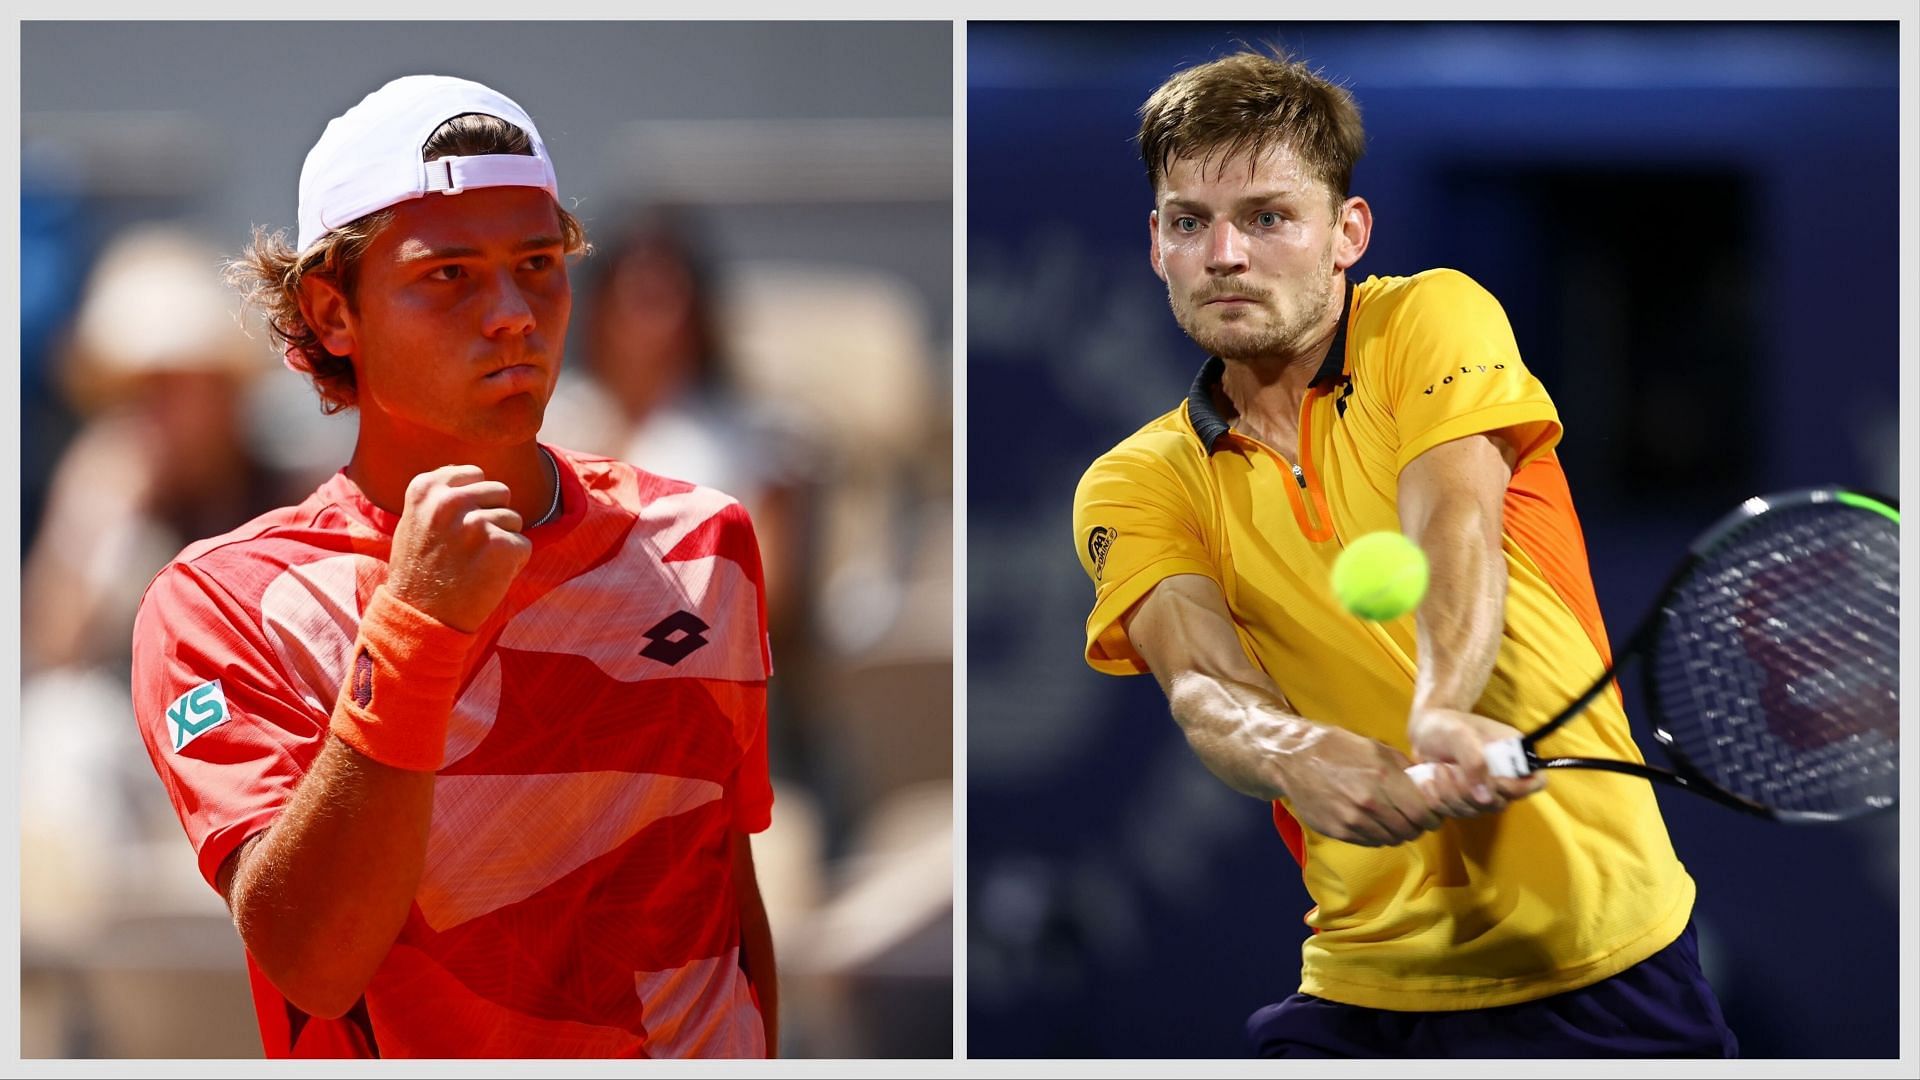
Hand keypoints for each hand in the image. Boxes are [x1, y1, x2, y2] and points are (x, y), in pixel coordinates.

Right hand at [383, 465, 531, 632]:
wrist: (420, 618)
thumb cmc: (421, 572)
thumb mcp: (415, 521)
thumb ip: (441, 495)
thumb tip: (478, 475)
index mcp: (425, 489)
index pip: (474, 474)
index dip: (474, 502)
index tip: (458, 527)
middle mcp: (450, 500)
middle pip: (499, 492)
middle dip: (493, 517)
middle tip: (469, 549)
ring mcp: (476, 522)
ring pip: (513, 519)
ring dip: (502, 541)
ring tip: (475, 565)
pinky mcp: (501, 546)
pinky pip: (524, 545)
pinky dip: (513, 563)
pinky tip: (487, 577)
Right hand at [1281, 725, 1444, 846]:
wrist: (1294, 760)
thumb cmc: (1337, 748)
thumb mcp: (1376, 748)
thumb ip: (1405, 768)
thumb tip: (1430, 784)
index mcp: (1384, 777)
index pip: (1423, 813)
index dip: (1433, 817)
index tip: (1433, 814)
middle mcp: (1370, 803)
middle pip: (1410, 830)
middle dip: (1418, 826)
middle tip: (1416, 819)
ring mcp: (1353, 821)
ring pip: (1392, 839)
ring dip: (1398, 832)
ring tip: (1394, 820)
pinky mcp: (1339, 832)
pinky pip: (1371, 842)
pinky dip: (1378, 835)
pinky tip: (1374, 822)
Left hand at [1406, 707, 1545, 818]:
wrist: (1426, 731)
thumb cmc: (1447, 726)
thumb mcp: (1459, 735)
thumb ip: (1474, 762)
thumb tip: (1485, 799)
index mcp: (1515, 755)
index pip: (1535, 782)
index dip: (1517, 788)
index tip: (1492, 780)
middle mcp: (1504, 778)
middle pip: (1500, 803)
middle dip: (1468, 789)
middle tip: (1450, 767)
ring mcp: (1484, 793)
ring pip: (1473, 811)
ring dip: (1449, 792)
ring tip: (1439, 768)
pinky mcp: (1463, 802)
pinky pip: (1452, 813)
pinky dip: (1436, 798)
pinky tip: (1429, 781)